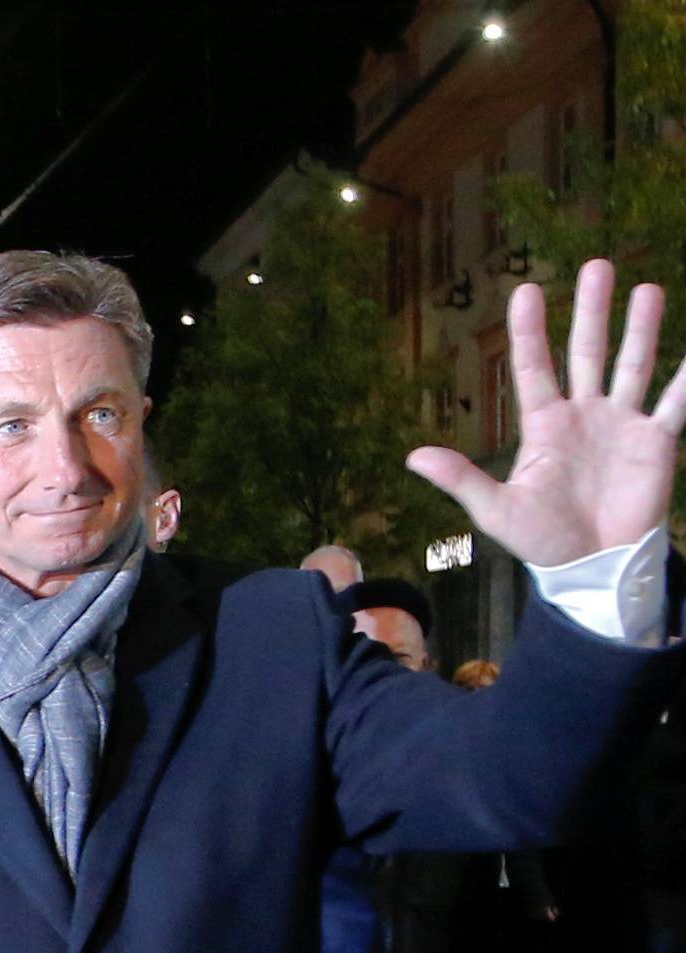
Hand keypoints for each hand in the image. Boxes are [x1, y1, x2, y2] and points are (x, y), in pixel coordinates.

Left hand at [406, 261, 685, 567]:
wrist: (591, 568)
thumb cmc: (542, 541)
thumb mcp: (497, 511)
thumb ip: (462, 479)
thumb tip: (413, 458)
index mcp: (546, 426)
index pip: (534, 368)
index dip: (529, 331)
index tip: (525, 289)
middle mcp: (585, 416)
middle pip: (588, 352)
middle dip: (591, 311)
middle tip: (597, 265)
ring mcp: (621, 425)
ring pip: (632, 365)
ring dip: (640, 328)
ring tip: (646, 289)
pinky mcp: (655, 442)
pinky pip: (676, 403)